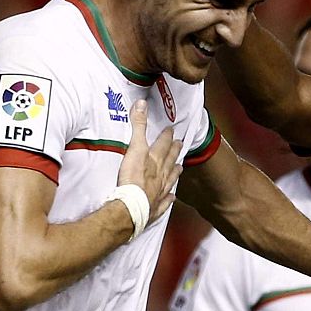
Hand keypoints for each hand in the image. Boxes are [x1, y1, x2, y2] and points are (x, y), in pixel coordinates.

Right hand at [118, 99, 182, 218]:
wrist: (130, 206)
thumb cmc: (132, 178)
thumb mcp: (134, 147)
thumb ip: (138, 126)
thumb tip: (142, 104)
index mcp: (155, 159)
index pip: (163, 144)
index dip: (167, 136)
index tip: (171, 129)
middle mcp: (161, 174)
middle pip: (170, 160)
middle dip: (174, 151)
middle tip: (180, 144)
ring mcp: (160, 191)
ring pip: (170, 179)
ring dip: (175, 172)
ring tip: (180, 167)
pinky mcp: (155, 206)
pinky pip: (164, 201)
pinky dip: (169, 198)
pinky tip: (172, 196)